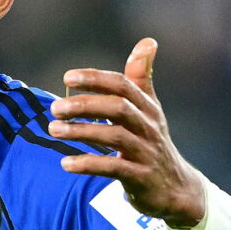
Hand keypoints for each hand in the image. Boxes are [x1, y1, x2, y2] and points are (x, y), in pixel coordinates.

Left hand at [49, 38, 207, 229]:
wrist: (176, 188)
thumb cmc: (153, 143)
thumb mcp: (150, 110)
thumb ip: (141, 78)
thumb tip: (147, 41)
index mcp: (148, 107)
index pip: (122, 85)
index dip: (96, 79)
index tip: (67, 78)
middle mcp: (149, 126)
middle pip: (118, 107)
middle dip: (85, 104)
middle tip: (55, 108)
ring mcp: (146, 152)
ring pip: (114, 136)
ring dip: (81, 132)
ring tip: (53, 129)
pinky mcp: (141, 177)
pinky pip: (113, 168)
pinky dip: (89, 164)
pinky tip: (66, 163)